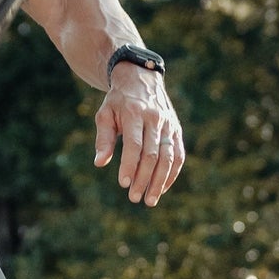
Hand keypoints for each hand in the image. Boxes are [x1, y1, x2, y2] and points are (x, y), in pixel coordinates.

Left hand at [94, 65, 185, 205]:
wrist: (141, 79)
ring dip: (160, 181)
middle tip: (133, 197)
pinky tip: (163, 188)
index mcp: (135, 114)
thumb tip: (99, 163)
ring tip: (150, 200)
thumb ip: (104, 139)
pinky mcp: (177, 130)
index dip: (129, 165)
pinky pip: (178, 155)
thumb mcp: (105, 114)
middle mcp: (155, 119)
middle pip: (153, 154)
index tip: (124, 184)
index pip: (134, 144)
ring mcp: (169, 125)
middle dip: (144, 178)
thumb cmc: (118, 101)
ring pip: (168, 157)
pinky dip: (172, 174)